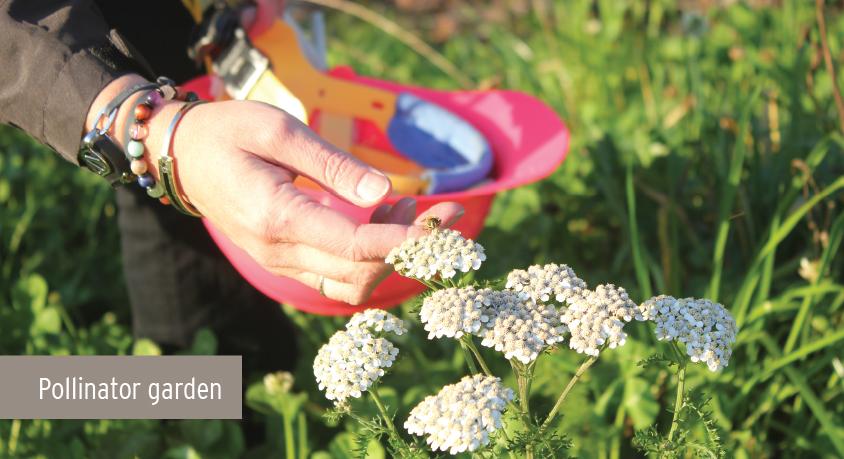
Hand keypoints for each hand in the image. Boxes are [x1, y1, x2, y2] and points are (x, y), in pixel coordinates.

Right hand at [86, 77, 463, 304]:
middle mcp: (280, 252)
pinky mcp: (286, 262)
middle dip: (411, 249)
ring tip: (408, 208)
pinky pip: (336, 279)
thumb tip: (383, 193)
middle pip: (361, 273)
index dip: (407, 241)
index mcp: (277, 218)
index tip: (446, 222)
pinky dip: (368, 259)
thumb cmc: (227, 133)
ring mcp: (281, 263)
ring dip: (390, 257)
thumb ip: (331, 165)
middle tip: (441, 210)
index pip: (355, 247)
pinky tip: (380, 220)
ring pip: (351, 285)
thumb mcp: (278, 131)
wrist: (181, 157)